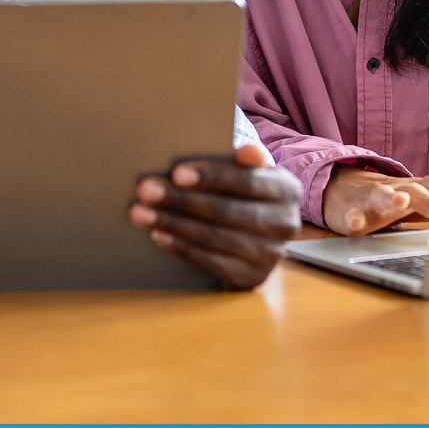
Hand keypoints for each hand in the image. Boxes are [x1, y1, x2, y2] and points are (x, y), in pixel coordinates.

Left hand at [129, 144, 301, 289]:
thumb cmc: (246, 191)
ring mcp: (270, 255)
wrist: (262, 234)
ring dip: (172, 224)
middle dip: (181, 200)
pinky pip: (210, 262)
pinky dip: (181, 248)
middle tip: (146, 190)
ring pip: (213, 237)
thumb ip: (246, 159)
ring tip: (141, 212)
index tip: (176, 172)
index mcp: (287, 189)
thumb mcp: (251, 171)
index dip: (211, 176)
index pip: (246, 181)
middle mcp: (285, 224)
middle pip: (225, 211)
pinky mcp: (252, 277)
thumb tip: (248, 150)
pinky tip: (158, 234)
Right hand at [323, 164, 428, 235]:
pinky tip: (356, 225)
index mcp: (416, 191)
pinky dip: (353, 220)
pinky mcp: (350, 212)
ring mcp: (372, 201)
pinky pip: (351, 216)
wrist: (340, 188)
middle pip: (414, 190)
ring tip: (400, 201)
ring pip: (382, 196)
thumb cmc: (388, 197)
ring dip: (391, 198)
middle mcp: (396, 192)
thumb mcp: (416, 196)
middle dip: (428, 199)